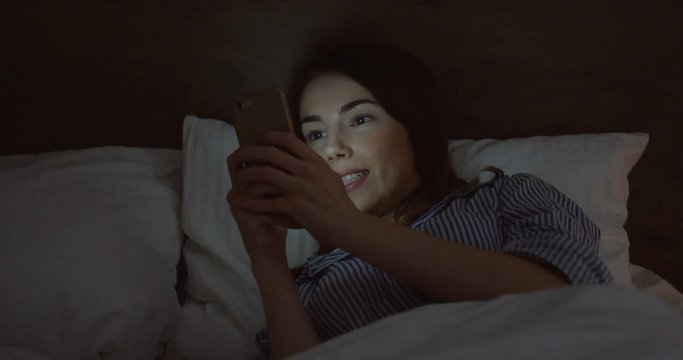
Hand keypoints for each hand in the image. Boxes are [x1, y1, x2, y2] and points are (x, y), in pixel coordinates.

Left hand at [226, 131, 360, 246]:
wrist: (346, 224)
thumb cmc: (339, 202)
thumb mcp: (329, 176)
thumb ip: (313, 165)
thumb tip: (300, 155)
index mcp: (314, 161)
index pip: (288, 139)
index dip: (270, 137)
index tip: (260, 141)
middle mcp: (306, 170)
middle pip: (270, 153)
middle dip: (249, 152)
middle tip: (238, 156)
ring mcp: (300, 187)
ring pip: (264, 174)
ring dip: (247, 175)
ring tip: (237, 177)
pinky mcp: (294, 206)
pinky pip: (266, 201)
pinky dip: (252, 202)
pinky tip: (243, 203)